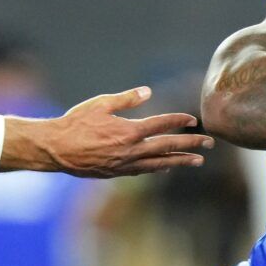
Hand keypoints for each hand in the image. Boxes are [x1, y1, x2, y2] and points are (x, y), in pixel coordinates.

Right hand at [1, 87, 213, 177]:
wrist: (55, 149)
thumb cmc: (75, 123)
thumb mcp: (100, 104)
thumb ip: (126, 99)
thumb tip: (147, 92)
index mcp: (129, 130)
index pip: (162, 124)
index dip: (179, 121)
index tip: (193, 120)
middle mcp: (131, 150)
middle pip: (168, 146)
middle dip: (190, 145)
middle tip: (209, 144)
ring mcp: (125, 164)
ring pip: (160, 163)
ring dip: (180, 161)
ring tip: (197, 161)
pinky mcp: (117, 173)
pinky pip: (144, 170)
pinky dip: (159, 168)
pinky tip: (167, 166)